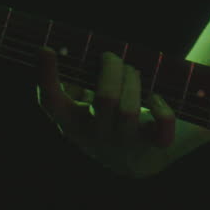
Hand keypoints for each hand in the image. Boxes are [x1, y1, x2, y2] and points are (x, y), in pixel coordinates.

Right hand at [35, 45, 176, 177]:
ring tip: (133, 73)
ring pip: (130, 111)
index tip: (47, 49)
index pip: (51, 103)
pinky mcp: (152, 145)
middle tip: (112, 58)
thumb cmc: (108, 116)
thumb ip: (75, 79)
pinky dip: (162, 108)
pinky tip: (156, 98)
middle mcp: (95, 137)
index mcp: (72, 123)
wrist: (137, 159)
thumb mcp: (85, 102)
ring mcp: (124, 143)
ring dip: (134, 81)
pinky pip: (162, 128)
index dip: (46, 77)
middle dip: (113, 68)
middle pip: (106, 98)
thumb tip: (68, 50)